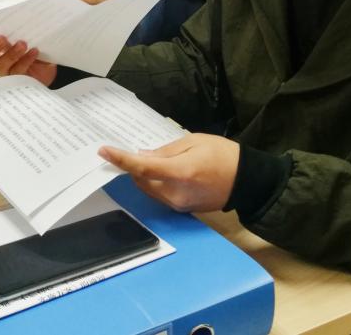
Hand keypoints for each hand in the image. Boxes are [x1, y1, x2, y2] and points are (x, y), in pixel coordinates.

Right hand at [0, 27, 57, 85]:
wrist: (48, 65)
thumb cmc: (32, 46)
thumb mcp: (25, 35)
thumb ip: (17, 28)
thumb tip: (18, 14)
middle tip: (2, 38)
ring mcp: (7, 70)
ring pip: (1, 65)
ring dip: (11, 53)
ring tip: (23, 44)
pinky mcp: (18, 79)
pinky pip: (19, 71)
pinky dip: (26, 60)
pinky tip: (34, 51)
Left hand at [99, 133, 239, 212]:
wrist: (247, 181)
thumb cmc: (223, 155)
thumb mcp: (194, 141)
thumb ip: (165, 151)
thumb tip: (142, 157)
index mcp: (180, 172)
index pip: (142, 168)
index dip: (120, 160)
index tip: (104, 152)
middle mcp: (175, 193)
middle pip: (141, 181)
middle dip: (134, 167)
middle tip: (136, 151)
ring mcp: (178, 204)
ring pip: (148, 189)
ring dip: (145, 176)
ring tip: (156, 160)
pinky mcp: (182, 209)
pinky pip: (160, 195)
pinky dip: (156, 183)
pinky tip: (166, 172)